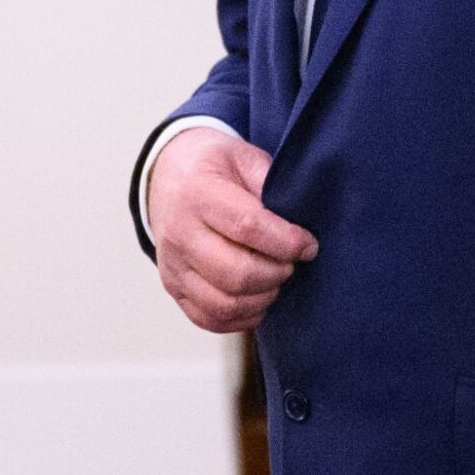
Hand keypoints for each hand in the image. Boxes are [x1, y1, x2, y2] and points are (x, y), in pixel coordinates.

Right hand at [146, 127, 315, 332]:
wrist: (166, 176)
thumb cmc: (214, 167)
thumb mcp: (243, 156)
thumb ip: (270, 183)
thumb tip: (299, 221)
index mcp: (199, 193)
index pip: (248, 227)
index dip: (287, 242)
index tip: (308, 245)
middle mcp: (180, 233)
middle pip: (236, 273)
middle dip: (277, 273)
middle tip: (291, 263)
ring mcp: (172, 265)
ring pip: (223, 302)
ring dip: (262, 297)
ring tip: (276, 278)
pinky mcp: (172, 287)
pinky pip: (208, 318)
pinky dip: (241, 318)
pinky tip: (258, 299)